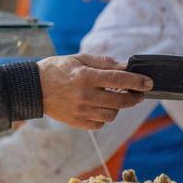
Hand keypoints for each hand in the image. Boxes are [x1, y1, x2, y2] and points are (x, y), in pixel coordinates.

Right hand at [37, 54, 151, 129]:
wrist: (34, 88)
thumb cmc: (57, 69)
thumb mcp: (79, 58)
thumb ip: (103, 63)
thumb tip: (125, 67)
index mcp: (85, 76)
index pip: (119, 79)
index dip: (137, 81)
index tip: (149, 83)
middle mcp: (85, 95)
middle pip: (120, 100)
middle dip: (134, 97)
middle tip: (138, 94)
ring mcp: (81, 111)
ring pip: (112, 114)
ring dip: (117, 106)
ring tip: (113, 98)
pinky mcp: (77, 122)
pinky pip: (100, 123)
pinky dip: (104, 116)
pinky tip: (100, 107)